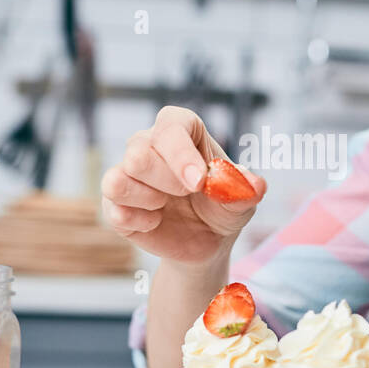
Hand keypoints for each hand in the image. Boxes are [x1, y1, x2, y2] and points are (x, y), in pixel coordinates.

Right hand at [101, 106, 265, 264]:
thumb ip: (247, 189)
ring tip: (166, 206)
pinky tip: (155, 222)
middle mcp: (147, 144)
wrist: (208, 240)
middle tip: (189, 193)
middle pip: (138, 154)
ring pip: (116, 180)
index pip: (170, 126)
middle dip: (167, 181)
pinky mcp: (114, 204)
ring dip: (148, 199)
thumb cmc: (224, 206)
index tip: (199, 183)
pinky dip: (140, 222)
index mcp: (180, 130)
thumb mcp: (243, 199)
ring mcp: (127, 174)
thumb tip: (255, 185)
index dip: (181, 154)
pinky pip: (113, 210)